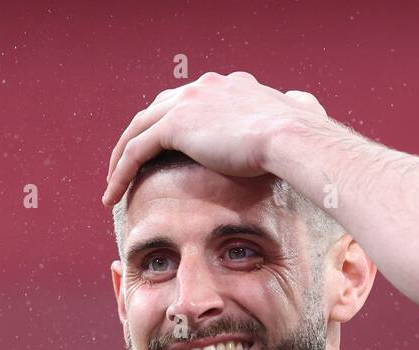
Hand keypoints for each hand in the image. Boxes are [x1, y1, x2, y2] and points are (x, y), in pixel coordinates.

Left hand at [101, 71, 328, 207]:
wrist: (293, 138)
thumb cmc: (304, 136)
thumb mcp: (303, 112)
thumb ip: (298, 107)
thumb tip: (306, 106)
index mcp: (228, 86)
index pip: (188, 102)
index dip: (173, 126)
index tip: (167, 151)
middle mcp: (203, 88)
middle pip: (155, 111)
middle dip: (139, 137)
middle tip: (128, 166)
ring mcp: (186, 103)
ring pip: (138, 130)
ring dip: (120, 158)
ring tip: (113, 185)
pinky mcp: (174, 126)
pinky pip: (135, 150)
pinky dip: (120, 172)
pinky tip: (112, 195)